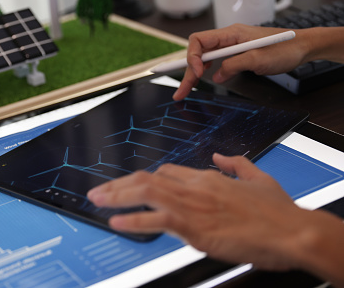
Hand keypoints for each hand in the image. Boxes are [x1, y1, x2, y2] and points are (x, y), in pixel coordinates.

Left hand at [87, 154, 310, 270]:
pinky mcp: (195, 227)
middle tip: (98, 190)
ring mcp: (193, 205)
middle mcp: (196, 186)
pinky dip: (133, 219)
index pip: (166, 171)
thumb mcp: (259, 178)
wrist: (293, 232)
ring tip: (96, 200)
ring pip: (145, 192)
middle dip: (118, 184)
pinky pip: (156, 219)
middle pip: (147, 178)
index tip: (130, 187)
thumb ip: (237, 164)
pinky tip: (116, 222)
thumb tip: (223, 156)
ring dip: (116, 196)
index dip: (144, 180)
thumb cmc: (278, 211)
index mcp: (208, 177)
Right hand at [173, 24, 309, 100]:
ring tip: (185, 90)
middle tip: (181, 92)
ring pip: (203, 59)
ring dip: (193, 74)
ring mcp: (230, 46)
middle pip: (198, 53)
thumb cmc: (284, 48)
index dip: (193, 57)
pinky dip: (205, 72)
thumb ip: (234, 65)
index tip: (198, 73)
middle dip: (187, 71)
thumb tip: (217, 76)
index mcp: (231, 33)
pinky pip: (213, 62)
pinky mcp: (234, 54)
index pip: (199, 40)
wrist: (302, 47)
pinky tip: (201, 81)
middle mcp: (227, 38)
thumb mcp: (258, 59)